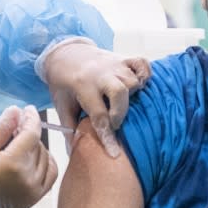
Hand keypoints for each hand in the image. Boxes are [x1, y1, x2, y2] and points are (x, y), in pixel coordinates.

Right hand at [0, 105, 56, 207]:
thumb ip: (0, 129)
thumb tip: (16, 111)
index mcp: (13, 164)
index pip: (32, 133)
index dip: (31, 118)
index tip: (28, 110)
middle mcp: (28, 177)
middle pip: (38, 144)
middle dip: (27, 134)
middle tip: (13, 132)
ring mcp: (35, 188)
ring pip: (46, 156)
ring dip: (35, 148)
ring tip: (18, 149)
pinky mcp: (37, 197)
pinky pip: (51, 172)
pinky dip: (46, 162)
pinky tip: (33, 160)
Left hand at [43, 41, 151, 157]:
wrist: (65, 54)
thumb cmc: (64, 83)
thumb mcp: (62, 105)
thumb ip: (70, 128)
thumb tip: (74, 153)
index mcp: (82, 85)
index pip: (99, 114)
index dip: (107, 135)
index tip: (114, 152)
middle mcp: (100, 73)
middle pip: (120, 92)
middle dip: (120, 113)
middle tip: (115, 122)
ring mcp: (114, 64)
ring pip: (133, 81)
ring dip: (131, 96)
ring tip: (120, 103)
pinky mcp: (124, 58)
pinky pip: (142, 65)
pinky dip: (145, 75)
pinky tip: (139, 86)